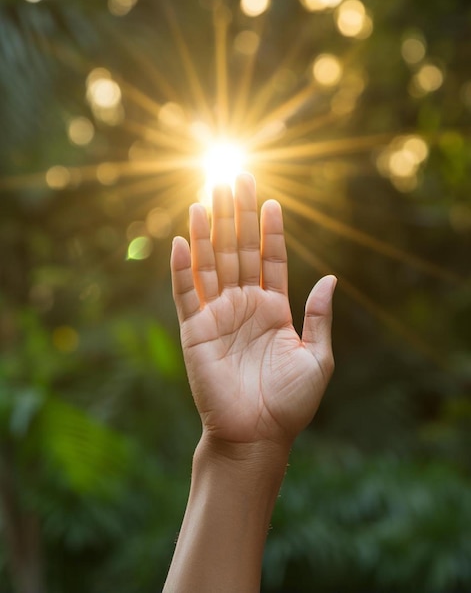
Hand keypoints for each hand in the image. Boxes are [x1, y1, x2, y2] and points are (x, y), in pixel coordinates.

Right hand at [170, 173, 335, 449]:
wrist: (258, 437)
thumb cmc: (290, 404)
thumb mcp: (318, 358)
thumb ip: (319, 316)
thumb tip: (330, 277)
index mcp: (274, 310)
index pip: (270, 259)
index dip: (271, 230)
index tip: (272, 201)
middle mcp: (244, 306)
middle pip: (239, 251)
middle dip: (237, 216)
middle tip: (236, 178)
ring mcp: (217, 315)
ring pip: (211, 263)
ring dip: (208, 230)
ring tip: (207, 196)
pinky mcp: (194, 330)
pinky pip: (185, 293)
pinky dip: (181, 267)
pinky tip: (182, 239)